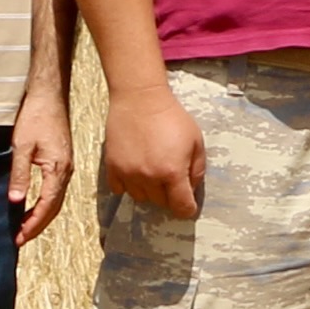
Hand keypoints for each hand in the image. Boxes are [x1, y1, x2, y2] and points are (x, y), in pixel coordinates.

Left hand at [7, 83, 74, 245]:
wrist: (49, 95)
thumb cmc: (36, 116)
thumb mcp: (22, 146)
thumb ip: (19, 174)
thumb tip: (16, 201)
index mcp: (58, 169)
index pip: (46, 206)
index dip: (33, 224)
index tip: (19, 237)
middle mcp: (66, 171)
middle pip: (54, 208)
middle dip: (38, 225)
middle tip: (20, 238)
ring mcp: (66, 166)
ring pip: (56, 200)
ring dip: (42, 216)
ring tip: (25, 227)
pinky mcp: (62, 161)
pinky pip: (56, 190)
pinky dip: (46, 203)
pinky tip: (34, 205)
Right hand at [102, 81, 207, 219]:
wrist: (140, 99)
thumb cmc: (172, 118)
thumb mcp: (196, 141)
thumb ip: (197, 169)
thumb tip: (191, 189)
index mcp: (172, 172)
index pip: (182, 207)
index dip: (187, 209)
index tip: (188, 205)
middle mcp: (149, 177)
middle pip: (160, 203)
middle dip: (169, 194)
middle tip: (171, 176)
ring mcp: (128, 174)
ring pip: (140, 197)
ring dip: (149, 190)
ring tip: (153, 170)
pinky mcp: (112, 167)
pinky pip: (120, 189)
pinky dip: (128, 184)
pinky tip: (135, 170)